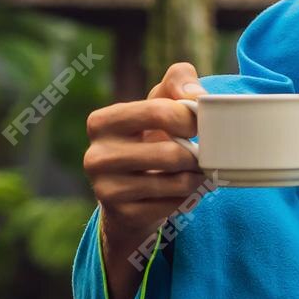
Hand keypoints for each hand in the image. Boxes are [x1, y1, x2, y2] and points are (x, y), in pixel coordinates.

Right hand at [83, 63, 207, 258]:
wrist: (129, 194)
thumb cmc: (149, 138)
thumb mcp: (158, 103)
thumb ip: (177, 83)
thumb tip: (197, 95)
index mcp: (102, 122)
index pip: (159, 112)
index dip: (191, 118)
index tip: (201, 125)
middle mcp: (96, 156)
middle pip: (172, 154)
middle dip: (196, 155)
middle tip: (201, 155)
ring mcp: (106, 189)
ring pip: (178, 182)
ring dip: (198, 178)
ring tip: (196, 172)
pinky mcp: (123, 215)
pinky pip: (175, 205)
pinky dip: (189, 198)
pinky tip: (183, 192)